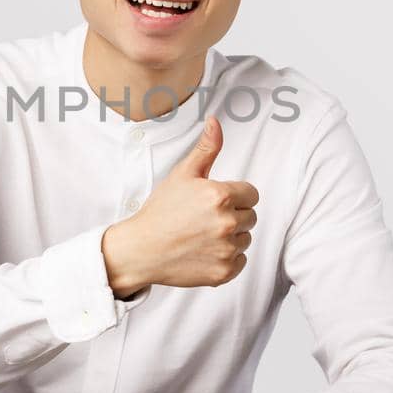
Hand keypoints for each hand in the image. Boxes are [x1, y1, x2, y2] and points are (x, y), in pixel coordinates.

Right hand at [101, 116, 258, 296]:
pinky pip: (241, 260)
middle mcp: (227, 223)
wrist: (141, 249)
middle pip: (250, 216)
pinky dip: (227, 258)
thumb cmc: (161, 210)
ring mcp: (226, 250)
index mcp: (220, 196)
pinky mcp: (224, 272)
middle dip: (233, 215)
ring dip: (231, 237)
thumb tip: (216, 121)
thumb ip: (206, 148)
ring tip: (202, 235)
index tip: (213, 202)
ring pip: (246, 239)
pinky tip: (204, 251)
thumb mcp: (183, 174)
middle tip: (204, 219)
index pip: (252, 194)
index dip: (234, 196)